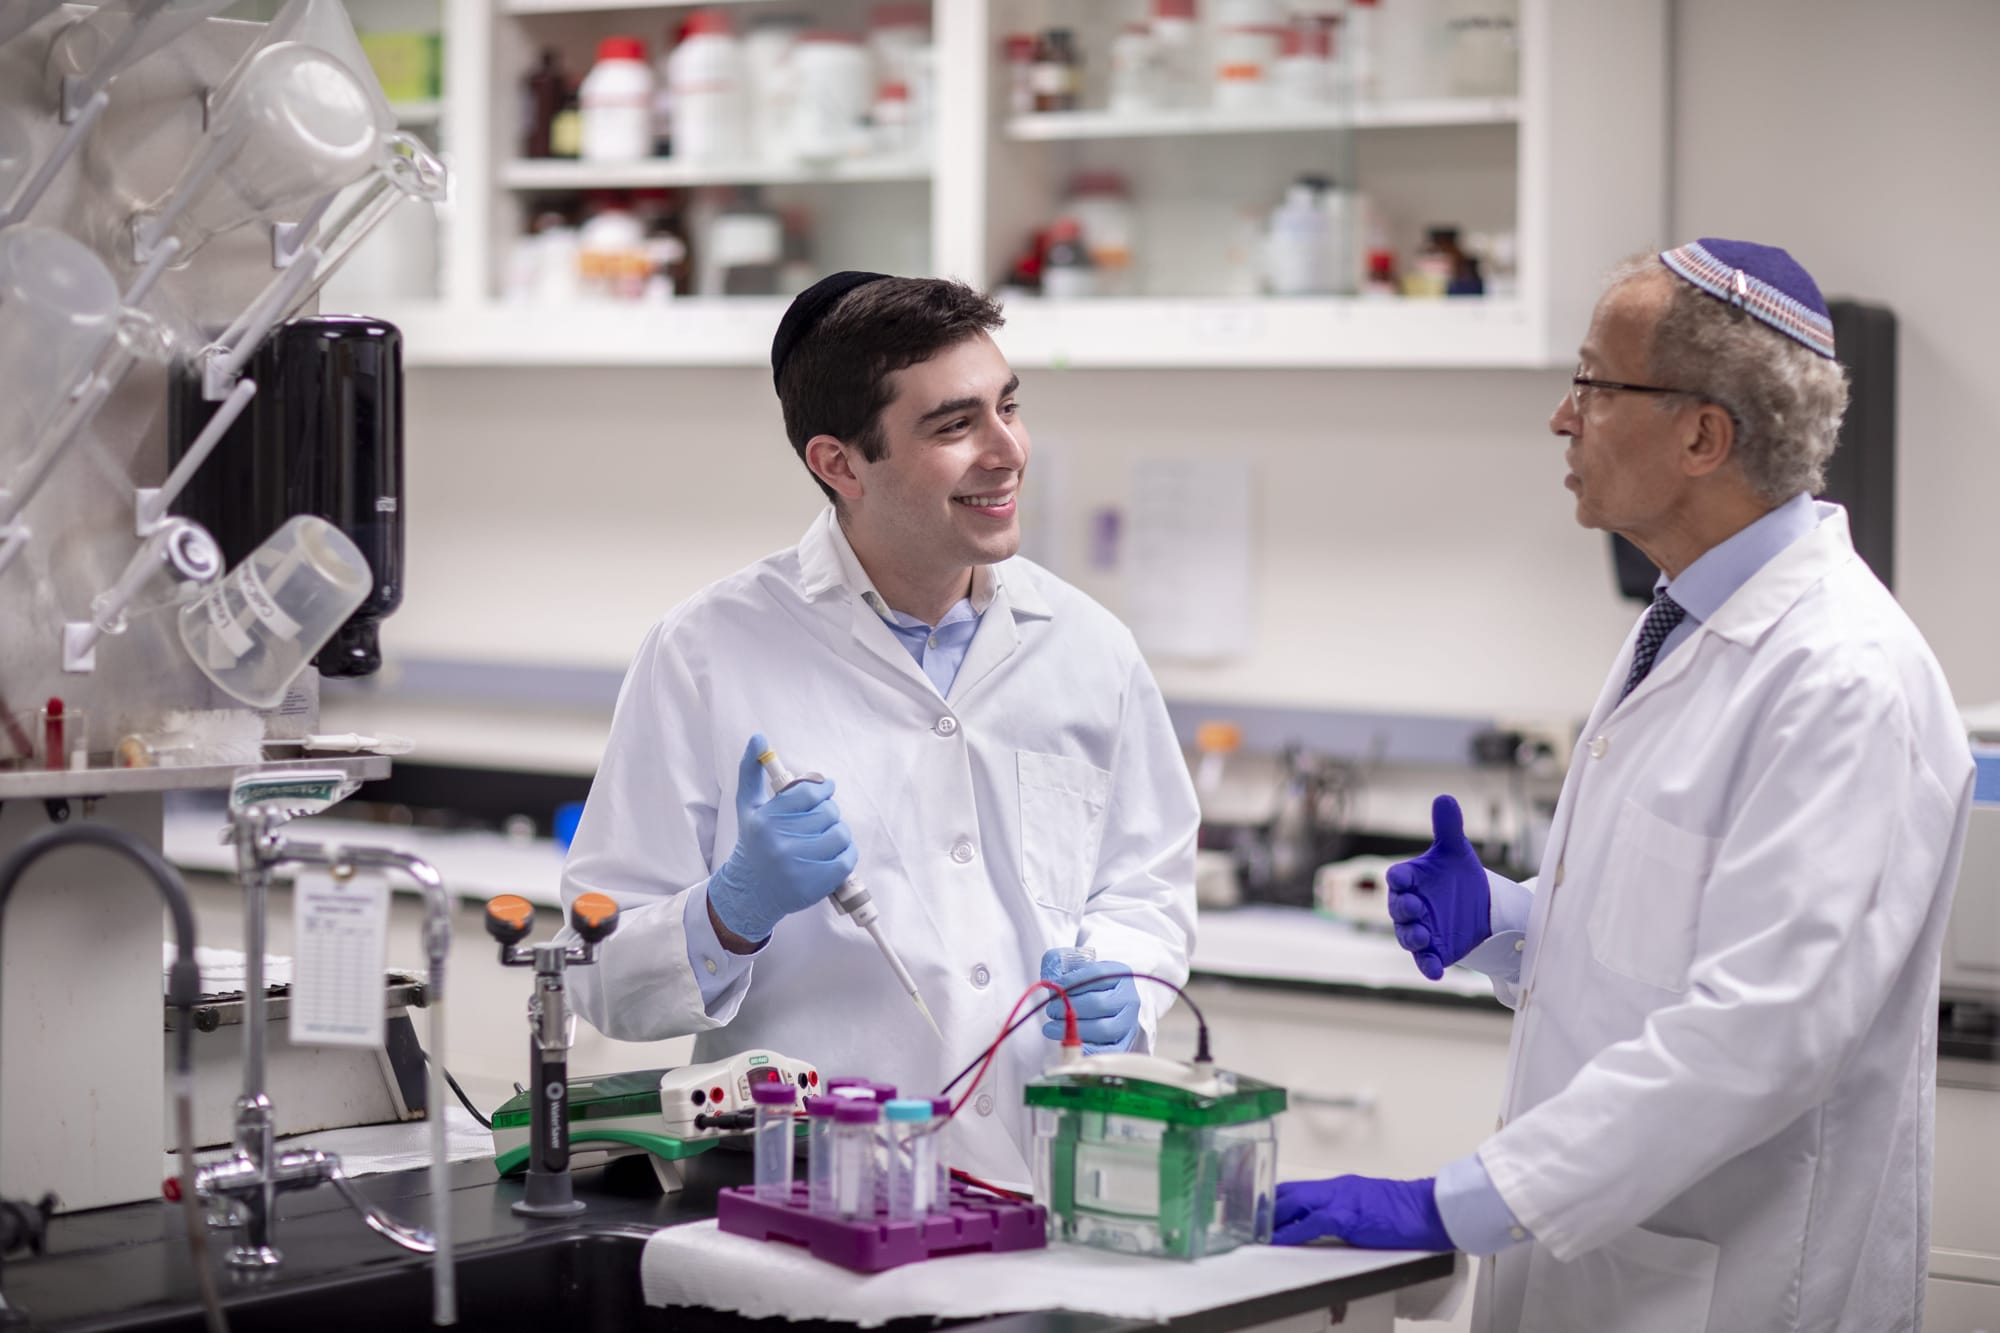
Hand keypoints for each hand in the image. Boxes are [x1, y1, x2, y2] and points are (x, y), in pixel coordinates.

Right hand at [706, 734, 857, 941]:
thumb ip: (751, 770)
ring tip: (825, 837)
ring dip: (838, 833)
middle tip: (820, 819)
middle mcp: (781, 842)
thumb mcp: (748, 806)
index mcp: (767, 819)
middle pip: (828, 812)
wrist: (750, 892)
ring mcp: (799, 865)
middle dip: (828, 812)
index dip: (822, 788)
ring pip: (841, 834)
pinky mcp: (815, 884)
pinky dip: (845, 854)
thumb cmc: (753, 843)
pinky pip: (847, 859)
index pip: (809, 792)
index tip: (825, 790)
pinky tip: (831, 855)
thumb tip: (758, 737)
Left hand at [1040, 951, 1139, 1052]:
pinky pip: (1106, 1050)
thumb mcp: (1072, 966)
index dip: (1073, 981)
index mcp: (1119, 974)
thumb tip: (1050, 974)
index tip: (1056, 986)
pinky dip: (1086, 1048)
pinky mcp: (1124, 1043)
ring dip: (1075, 1028)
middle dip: (1069, 1007)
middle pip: (1099, 1003)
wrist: (1101, 1003)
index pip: (1098, 975)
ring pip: (1104, 1029)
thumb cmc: (1084, 985)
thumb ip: (1057, 962)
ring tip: (1052, 1027)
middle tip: (1051, 1010)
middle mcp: (1129, 998)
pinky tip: (1068, 1041)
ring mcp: (1128, 1022)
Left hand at [1271, 1175, 1452, 1249]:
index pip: (1296, 1187)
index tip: (1256, 1206)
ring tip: (1253, 1230)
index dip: (1272, 1196)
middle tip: (1245, 1218)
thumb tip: (1324, 1223)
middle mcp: (1335, 1188)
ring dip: (1271, 1217)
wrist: (1429, 1209)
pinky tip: (1277, 1239)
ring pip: (1294, 1202)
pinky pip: (1311, 1223)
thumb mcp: (1367, 1205)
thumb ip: (1344, 1209)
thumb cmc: (1405, 1210)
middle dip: (1264, 1206)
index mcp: (1339, 1185)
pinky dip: (1291, 1231)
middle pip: (1288, 1192)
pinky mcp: (1348, 1217)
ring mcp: (1340, 1200)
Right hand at [1386, 795, 1490, 979]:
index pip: (1397, 877)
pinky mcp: (1433, 950)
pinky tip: (1436, 972)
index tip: (1402, 876)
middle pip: (1398, 908)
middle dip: (1404, 908)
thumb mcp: (1455, 851)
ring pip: (1407, 936)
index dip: (1399, 878)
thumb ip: (1447, 827)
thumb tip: (1444, 797)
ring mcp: (1419, 929)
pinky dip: (1428, 966)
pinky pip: (1425, 960)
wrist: (1475, 906)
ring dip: (1412, 937)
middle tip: (1415, 906)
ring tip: (1422, 936)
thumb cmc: (1456, 876)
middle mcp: (1409, 905)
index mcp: (1410, 880)